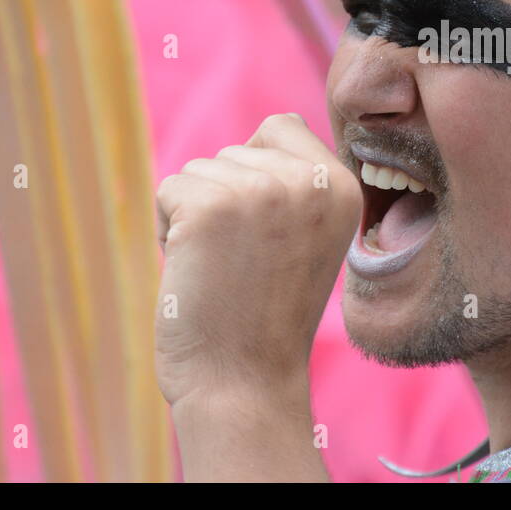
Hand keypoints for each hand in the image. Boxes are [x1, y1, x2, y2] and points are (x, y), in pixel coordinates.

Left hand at [154, 113, 361, 409]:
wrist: (245, 383)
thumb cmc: (268, 315)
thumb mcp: (311, 237)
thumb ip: (301, 185)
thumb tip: (277, 126)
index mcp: (343, 187)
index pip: (282, 126)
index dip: (256, 172)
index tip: (265, 233)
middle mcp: (309, 181)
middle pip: (235, 151)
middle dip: (224, 200)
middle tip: (244, 263)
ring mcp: (261, 190)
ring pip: (200, 170)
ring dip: (195, 216)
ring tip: (223, 270)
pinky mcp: (210, 206)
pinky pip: (170, 190)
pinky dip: (168, 229)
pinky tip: (196, 271)